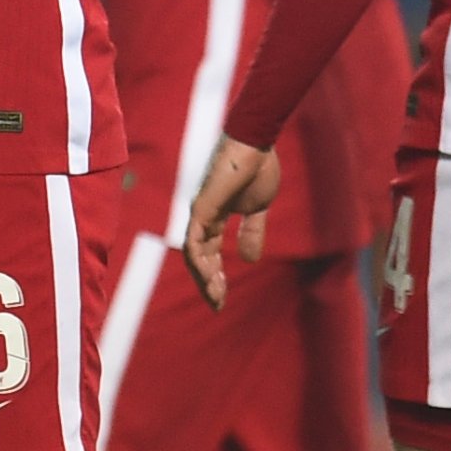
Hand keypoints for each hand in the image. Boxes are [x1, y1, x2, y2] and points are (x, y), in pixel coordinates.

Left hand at [182, 137, 279, 308]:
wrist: (257, 145)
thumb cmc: (258, 169)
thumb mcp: (257, 209)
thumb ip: (252, 232)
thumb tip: (250, 259)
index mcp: (216, 217)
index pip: (210, 253)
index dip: (215, 276)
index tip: (222, 298)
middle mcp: (203, 217)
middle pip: (198, 257)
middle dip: (207, 283)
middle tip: (217, 305)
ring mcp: (200, 212)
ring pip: (193, 254)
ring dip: (203, 278)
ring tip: (215, 297)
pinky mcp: (201, 207)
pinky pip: (193, 241)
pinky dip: (199, 261)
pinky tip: (208, 278)